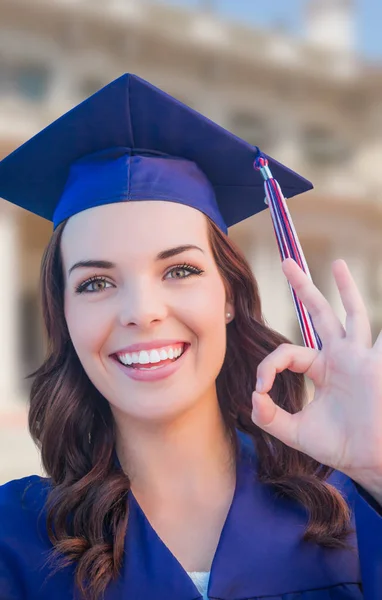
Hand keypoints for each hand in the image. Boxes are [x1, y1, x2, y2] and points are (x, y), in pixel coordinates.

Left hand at [251, 258, 381, 495]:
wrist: (367, 461)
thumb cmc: (338, 446)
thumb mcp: (295, 432)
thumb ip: (270, 417)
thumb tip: (252, 398)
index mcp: (320, 369)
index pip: (287, 352)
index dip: (268, 366)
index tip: (261, 389)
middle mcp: (339, 357)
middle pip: (319, 314)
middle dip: (303, 289)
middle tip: (286, 263)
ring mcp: (358, 357)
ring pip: (351, 315)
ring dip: (345, 289)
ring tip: (337, 264)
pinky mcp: (373, 364)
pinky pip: (379, 337)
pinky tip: (381, 303)